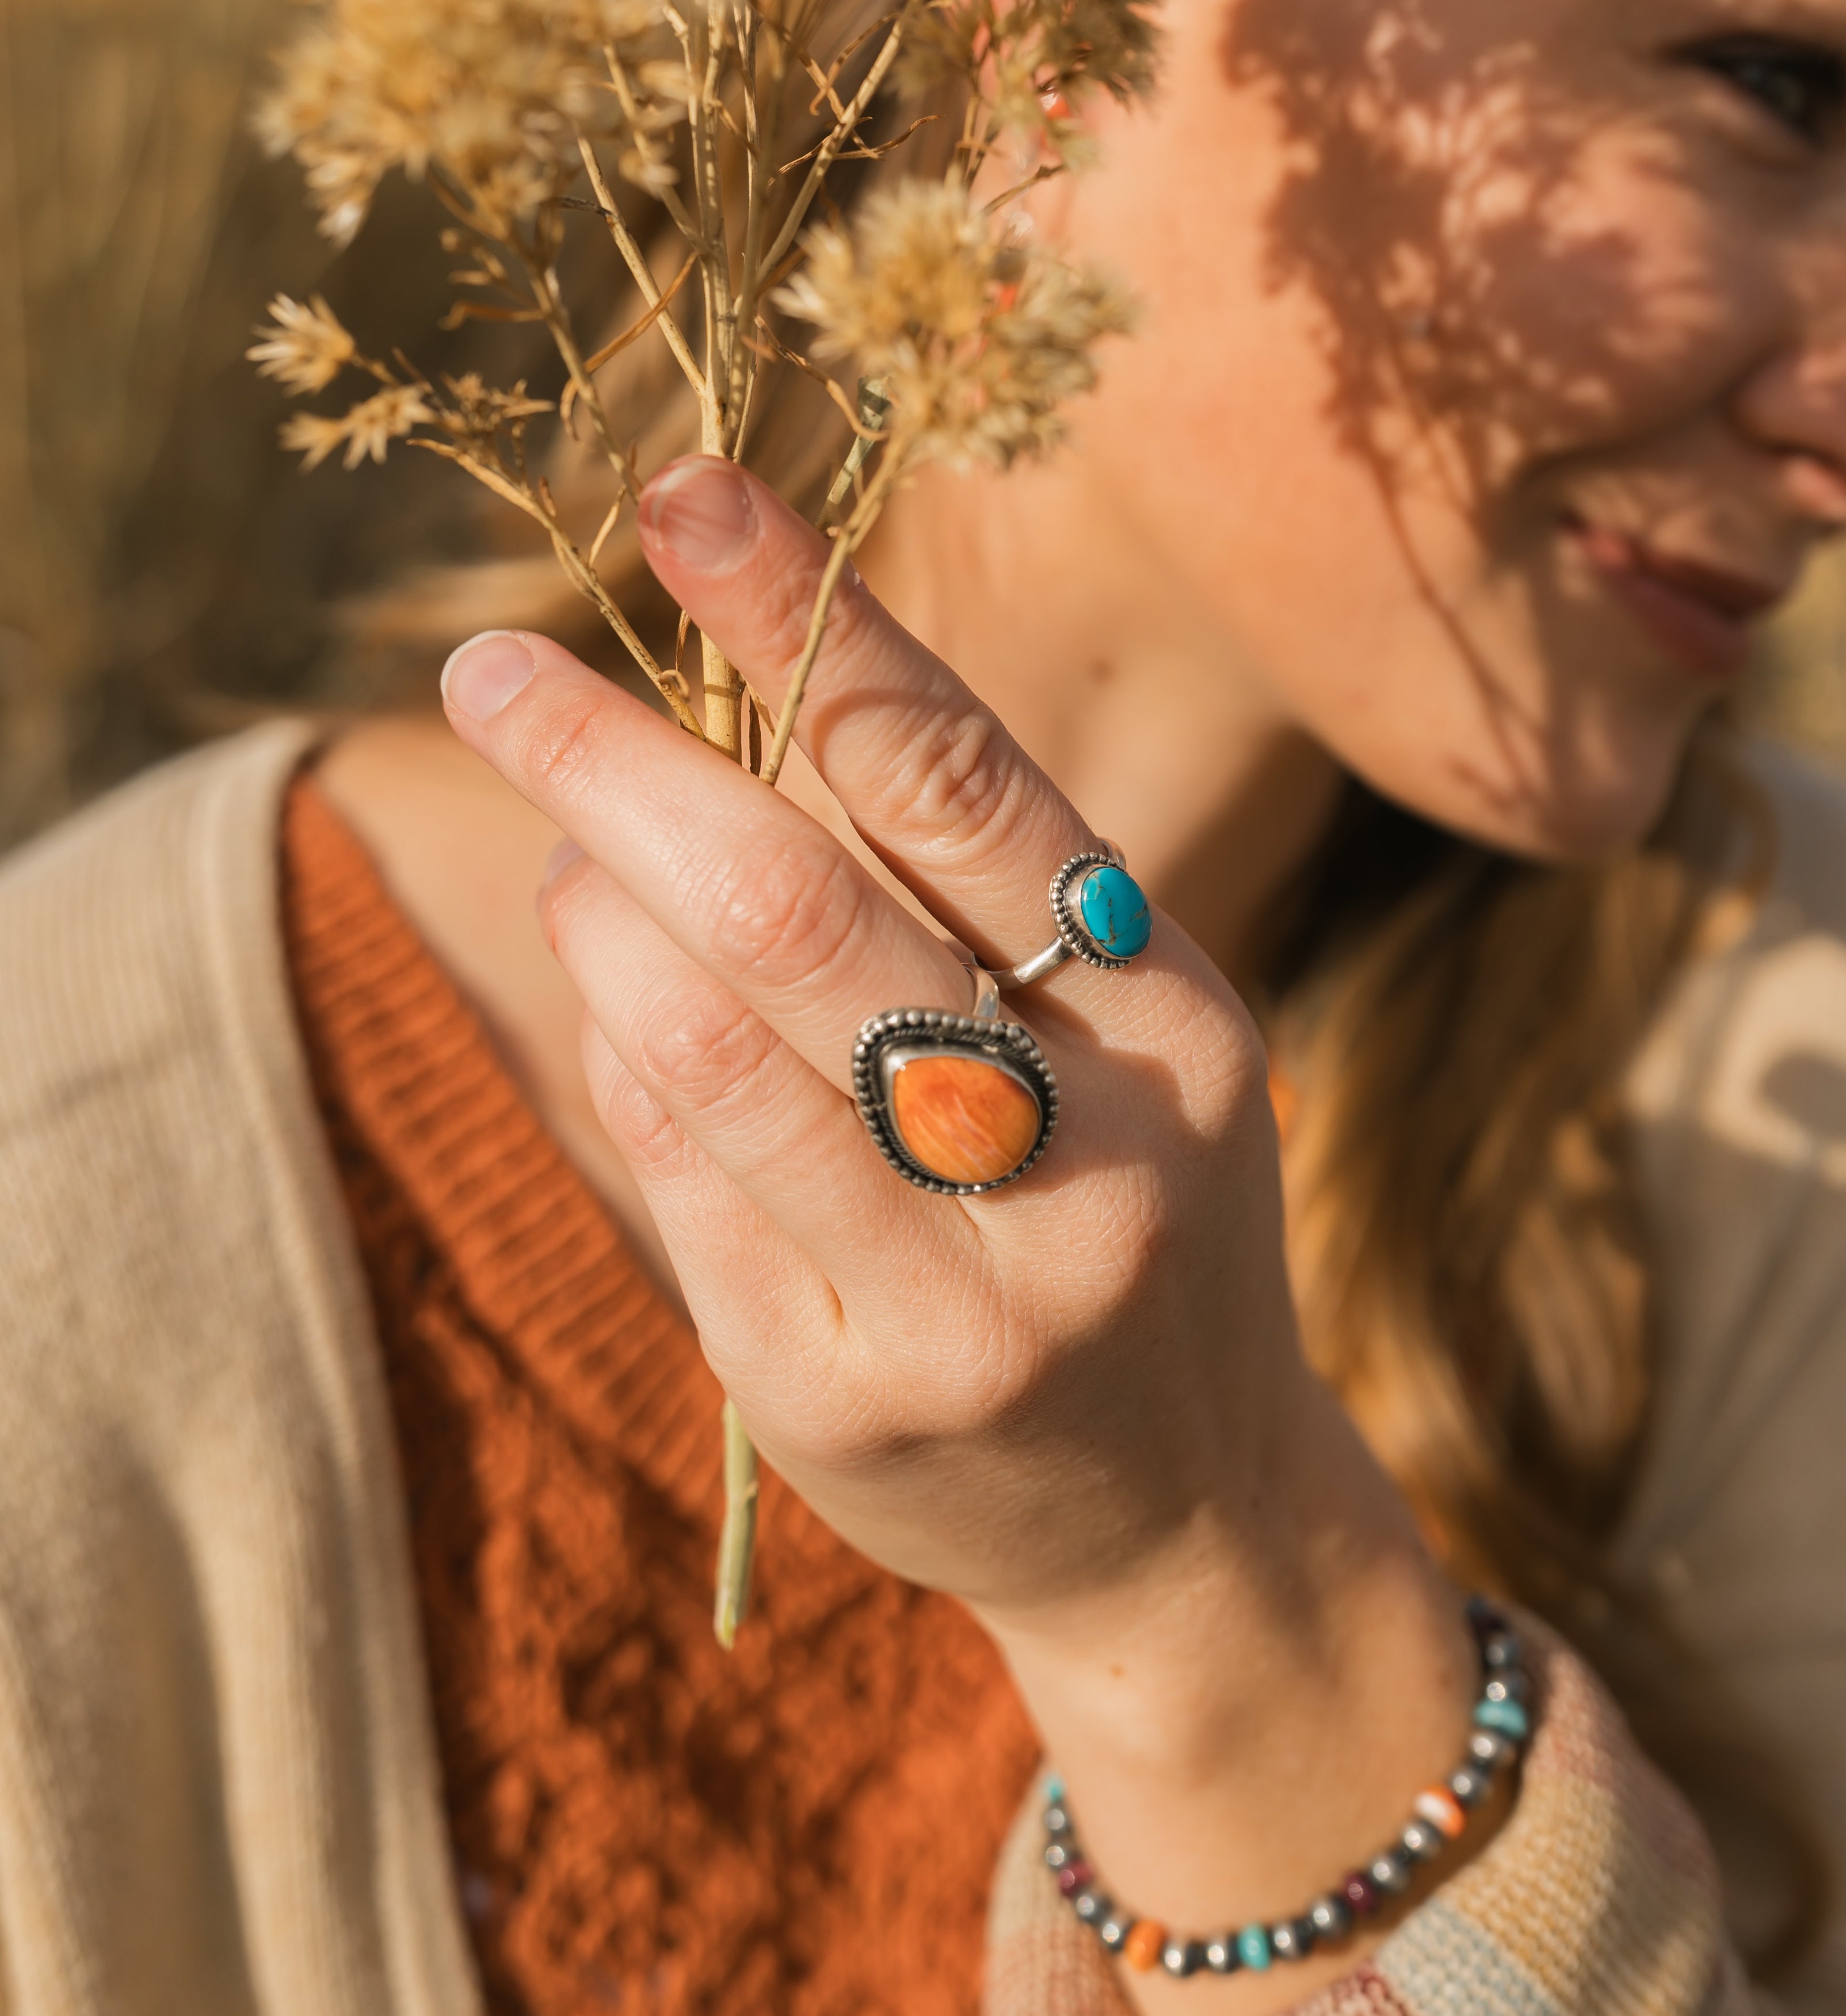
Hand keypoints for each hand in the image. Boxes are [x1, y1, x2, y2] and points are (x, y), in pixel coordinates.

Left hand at [440, 452, 1302, 1610]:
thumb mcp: (1127, 1038)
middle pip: (796, 908)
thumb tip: (720, 711)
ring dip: (598, 908)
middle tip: (489, 668)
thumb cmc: (1130, 1202)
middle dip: (619, 762)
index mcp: (1182, 1029)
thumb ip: (966, 891)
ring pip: (705, 1040)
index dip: (815, 626)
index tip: (685, 496)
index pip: (968, 787)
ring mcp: (962, 1302)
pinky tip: (621, 997)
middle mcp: (1089, 1167)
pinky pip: (675, 1170)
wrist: (1186, 1519)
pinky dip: (621, 1045)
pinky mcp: (837, 1400)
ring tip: (571, 851)